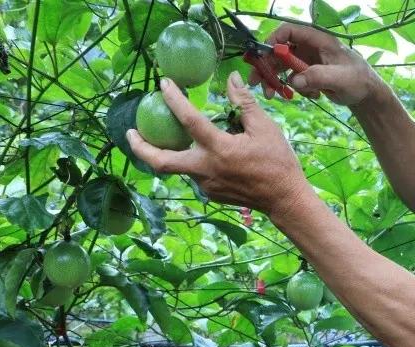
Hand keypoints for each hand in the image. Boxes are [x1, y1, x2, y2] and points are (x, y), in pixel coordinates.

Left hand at [126, 74, 311, 217]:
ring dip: (171, 152)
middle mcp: (206, 169)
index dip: (174, 99)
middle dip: (140, 147)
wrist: (285, 199)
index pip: (188, 120)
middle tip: (129, 133)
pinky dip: (194, 161)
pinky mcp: (211, 194)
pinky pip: (196, 175)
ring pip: (179, 167)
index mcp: (219, 149)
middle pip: (161, 161)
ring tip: (168, 137)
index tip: (163, 84)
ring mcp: (206, 185)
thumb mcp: (265, 128)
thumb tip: (231, 79)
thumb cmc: (278, 163)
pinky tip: (203, 153)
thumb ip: (244, 103)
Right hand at [249, 23, 380, 106]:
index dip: (273, 40)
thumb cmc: (358, 80)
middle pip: (279, 51)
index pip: (289, 31)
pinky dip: (294, 88)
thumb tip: (294, 80)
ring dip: (275, 81)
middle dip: (267, 67)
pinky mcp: (308, 74)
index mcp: (317, 40)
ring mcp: (308, 60)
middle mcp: (309, 48)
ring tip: (273, 96)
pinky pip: (292, 79)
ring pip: (282, 67)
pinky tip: (312, 95)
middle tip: (257, 83)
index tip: (262, 57)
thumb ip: (318, 77)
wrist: (366, 94)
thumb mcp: (340, 78)